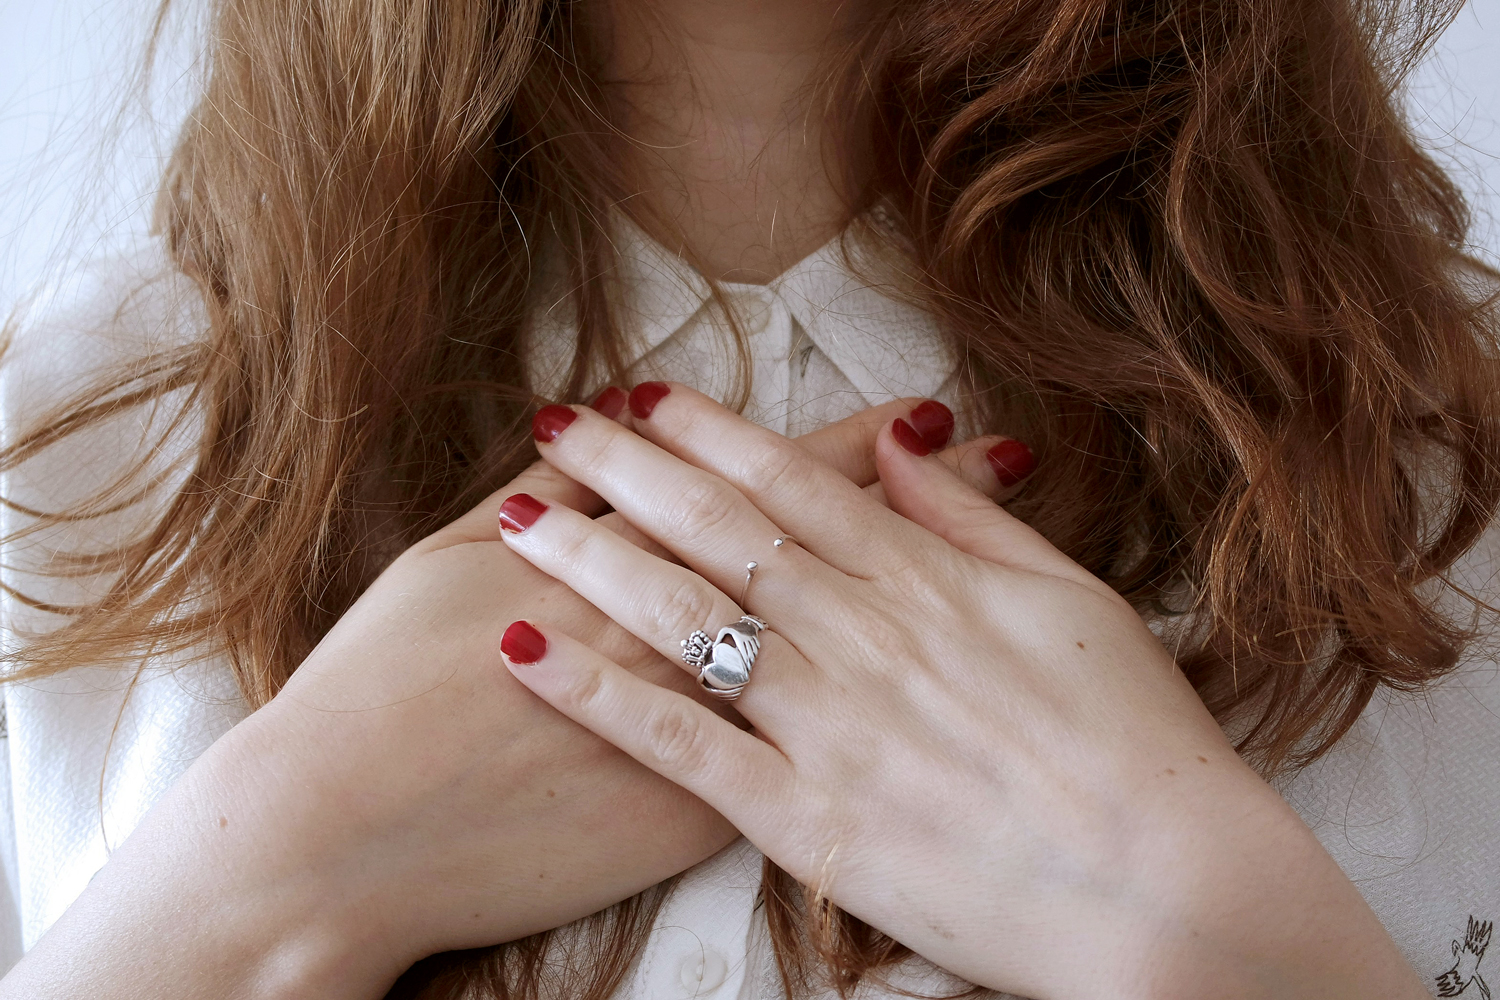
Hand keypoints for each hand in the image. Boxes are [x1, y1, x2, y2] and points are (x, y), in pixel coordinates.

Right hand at [0, 392, 1017, 999]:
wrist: (342, 834)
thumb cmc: (378, 686)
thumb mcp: (447, 559)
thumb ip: (540, 495)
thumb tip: (599, 430)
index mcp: (629, 553)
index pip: (769, 482)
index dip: (855, 442)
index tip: (930, 410)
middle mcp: (683, 631)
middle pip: (824, 549)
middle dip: (916, 498)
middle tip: (992, 452)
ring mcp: (699, 726)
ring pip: (834, 645)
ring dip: (917, 592)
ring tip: (981, 563)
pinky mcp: (695, 813)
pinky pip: (799, 753)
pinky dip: (869, 709)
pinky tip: (922, 692)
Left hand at [496, 382, 1429, 999]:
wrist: (1169, 892)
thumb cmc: (1138, 744)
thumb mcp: (1075, 601)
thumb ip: (977, 521)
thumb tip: (910, 440)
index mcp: (928, 580)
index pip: (793, 482)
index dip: (709, 430)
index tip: (644, 394)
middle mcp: (865, 636)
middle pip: (720, 530)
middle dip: (628, 469)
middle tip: (554, 425)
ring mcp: (830, 725)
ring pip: (686, 618)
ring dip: (591, 558)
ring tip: (515, 514)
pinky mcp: (807, 819)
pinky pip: (682, 746)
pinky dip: (597, 697)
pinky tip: (525, 654)